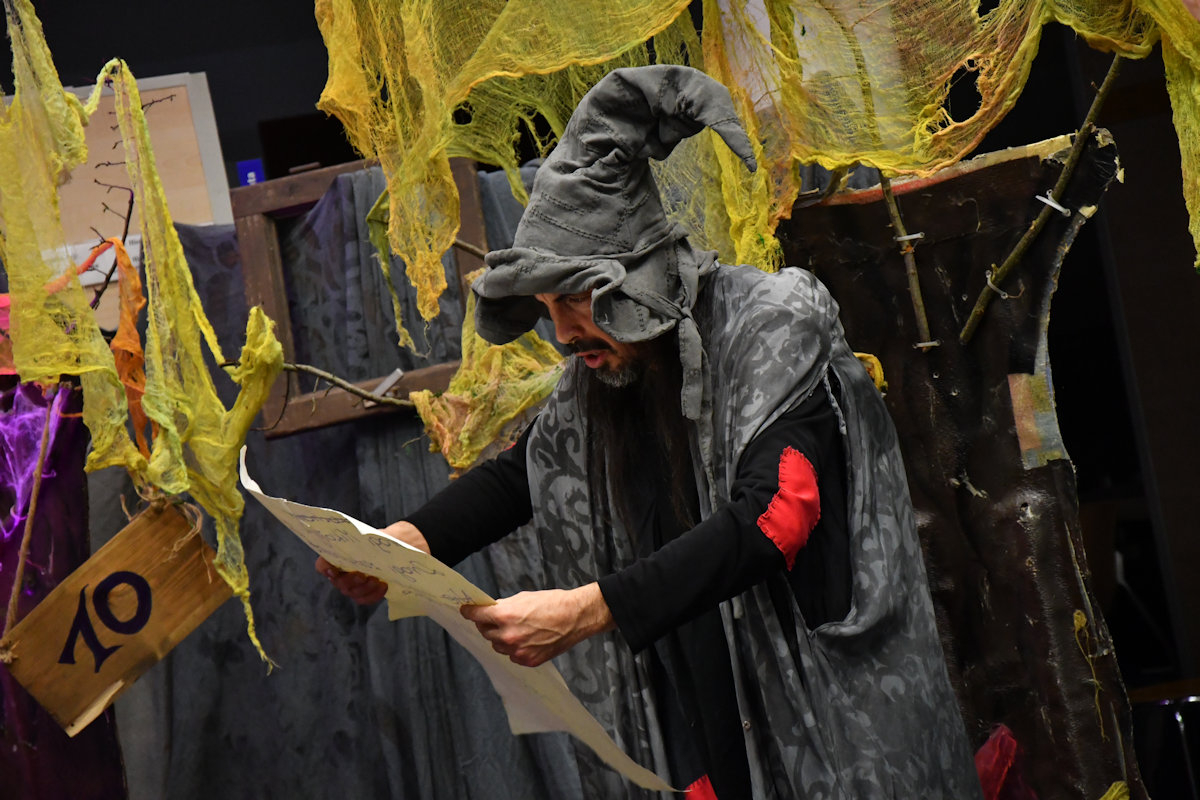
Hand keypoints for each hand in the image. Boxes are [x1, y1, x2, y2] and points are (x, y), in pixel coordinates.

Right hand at [315, 520, 430, 604]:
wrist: (397, 549)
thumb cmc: (382, 541)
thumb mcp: (375, 536)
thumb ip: (368, 538)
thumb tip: (371, 539)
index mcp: (339, 556)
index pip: (322, 564)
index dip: (324, 568)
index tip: (332, 570)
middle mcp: (342, 572)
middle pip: (338, 583)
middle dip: (350, 580)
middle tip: (362, 575)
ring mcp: (352, 585)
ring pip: (351, 593)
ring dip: (364, 589)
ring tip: (377, 580)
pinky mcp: (365, 593)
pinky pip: (365, 599)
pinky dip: (374, 595)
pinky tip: (383, 586)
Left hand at [460, 583, 614, 667]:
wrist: (575, 617)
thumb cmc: (552, 603)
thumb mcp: (523, 598)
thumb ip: (503, 606)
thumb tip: (490, 611)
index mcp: (505, 616)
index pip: (477, 615)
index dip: (469, 612)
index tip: (466, 611)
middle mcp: (508, 635)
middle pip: (485, 632)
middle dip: (488, 625)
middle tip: (494, 619)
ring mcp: (517, 651)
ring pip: (497, 646)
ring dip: (500, 638)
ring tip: (516, 629)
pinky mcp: (527, 661)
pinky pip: (512, 655)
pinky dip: (514, 648)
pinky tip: (527, 638)